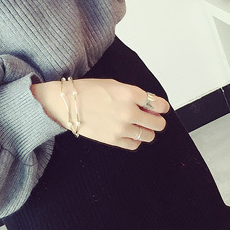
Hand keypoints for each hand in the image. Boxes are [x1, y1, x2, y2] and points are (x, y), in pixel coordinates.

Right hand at [31, 78, 169, 150]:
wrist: (67, 104)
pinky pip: (134, 145)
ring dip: (146, 131)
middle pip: (157, 123)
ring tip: (138, 126)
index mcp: (130, 94)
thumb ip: (134, 95)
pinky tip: (128, 133)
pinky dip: (135, 140)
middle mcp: (129, 112)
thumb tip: (150, 106)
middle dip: (156, 121)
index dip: (162, 107)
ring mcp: (122, 128)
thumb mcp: (114, 84)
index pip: (158, 104)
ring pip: (148, 136)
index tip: (160, 108)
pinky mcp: (113, 140)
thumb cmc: (87, 91)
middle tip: (151, 118)